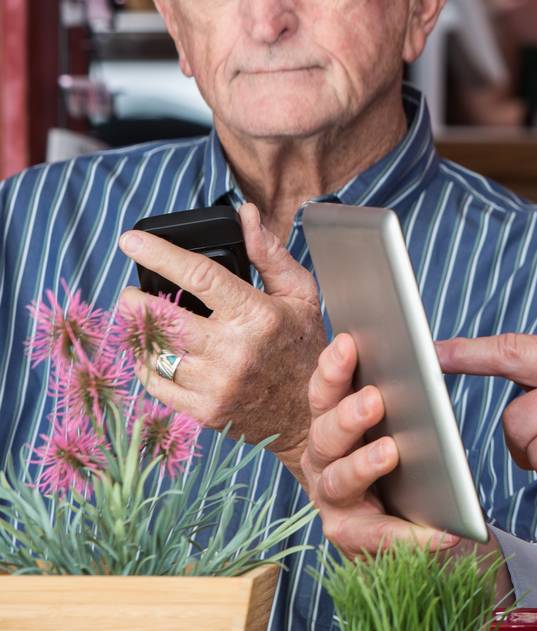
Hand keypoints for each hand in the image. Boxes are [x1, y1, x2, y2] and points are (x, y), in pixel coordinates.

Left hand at [116, 203, 324, 469]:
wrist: (312, 415)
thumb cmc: (305, 348)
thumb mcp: (300, 295)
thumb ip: (270, 254)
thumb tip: (246, 215)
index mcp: (258, 315)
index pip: (198, 275)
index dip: (158, 254)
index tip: (130, 241)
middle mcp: (233, 350)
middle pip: (162, 315)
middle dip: (134, 299)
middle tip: (130, 293)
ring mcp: (216, 384)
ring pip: (153, 349)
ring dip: (138, 331)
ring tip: (140, 321)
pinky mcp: (203, 411)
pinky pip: (155, 383)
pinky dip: (146, 363)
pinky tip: (154, 352)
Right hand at [300, 333, 459, 555]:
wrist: (399, 515)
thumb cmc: (396, 456)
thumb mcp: (397, 419)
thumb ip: (399, 390)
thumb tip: (423, 351)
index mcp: (331, 423)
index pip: (325, 392)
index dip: (332, 368)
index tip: (348, 342)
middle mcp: (322, 458)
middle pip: (324, 434)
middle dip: (347, 415)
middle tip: (374, 399)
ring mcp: (331, 498)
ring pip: (339, 480)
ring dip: (362, 465)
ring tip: (390, 452)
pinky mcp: (350, 534)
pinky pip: (378, 535)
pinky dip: (411, 534)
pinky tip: (443, 533)